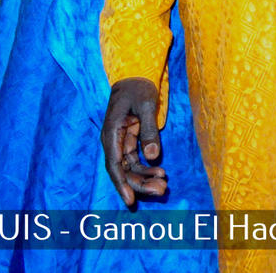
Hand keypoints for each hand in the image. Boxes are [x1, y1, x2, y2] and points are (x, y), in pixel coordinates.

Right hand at [102, 77, 167, 207]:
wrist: (135, 75)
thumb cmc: (138, 88)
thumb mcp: (146, 105)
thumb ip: (149, 130)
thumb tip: (153, 156)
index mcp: (111, 133)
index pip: (114, 164)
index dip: (122, 183)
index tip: (130, 199)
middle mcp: (113, 141)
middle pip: (123, 170)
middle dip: (140, 183)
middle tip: (161, 190)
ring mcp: (120, 142)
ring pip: (130, 168)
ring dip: (145, 178)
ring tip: (164, 186)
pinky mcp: (129, 141)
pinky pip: (136, 160)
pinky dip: (147, 167)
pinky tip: (161, 172)